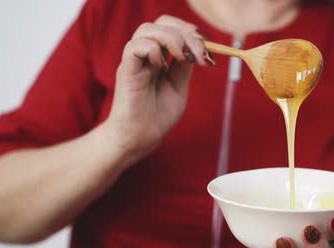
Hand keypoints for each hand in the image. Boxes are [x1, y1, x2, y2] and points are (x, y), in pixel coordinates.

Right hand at [104, 15, 212, 162]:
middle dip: (185, 32)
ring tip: (183, 57)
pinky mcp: (126, 71)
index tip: (207, 46)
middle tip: (199, 53)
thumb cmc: (157, 117)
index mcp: (159, 57)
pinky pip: (135, 47)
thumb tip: (197, 49)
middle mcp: (145, 55)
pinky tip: (161, 67)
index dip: (190, 31)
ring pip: (147, 30)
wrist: (141, 138)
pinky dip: (153, 50)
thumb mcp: (179, 88)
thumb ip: (184, 68)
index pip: (172, 28)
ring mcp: (135, 62)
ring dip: (171, 38)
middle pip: (161, 23)